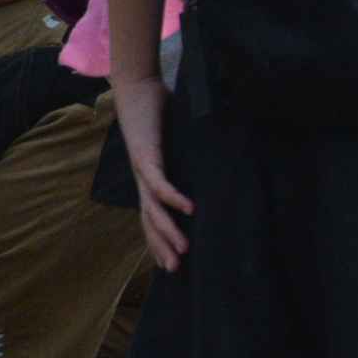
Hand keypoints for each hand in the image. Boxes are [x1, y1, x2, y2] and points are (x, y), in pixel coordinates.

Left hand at [112, 76, 196, 270]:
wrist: (136, 87)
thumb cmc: (158, 108)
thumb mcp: (180, 139)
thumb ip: (193, 152)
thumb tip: (220, 157)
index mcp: (150, 179)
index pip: (153, 216)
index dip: (160, 239)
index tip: (172, 260)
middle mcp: (143, 180)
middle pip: (150, 222)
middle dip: (161, 247)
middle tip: (175, 270)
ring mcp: (143, 170)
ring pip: (153, 210)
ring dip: (167, 232)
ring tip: (184, 250)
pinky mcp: (145, 157)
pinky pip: (160, 184)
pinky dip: (173, 198)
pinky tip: (189, 209)